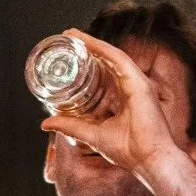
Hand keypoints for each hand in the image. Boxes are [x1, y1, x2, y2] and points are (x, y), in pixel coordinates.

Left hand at [39, 29, 182, 178]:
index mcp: (127, 97)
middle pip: (108, 59)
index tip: (72, 52)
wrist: (149, 161)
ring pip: (111, 55)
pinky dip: (101, 49)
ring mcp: (138, 83)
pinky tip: (86, 42)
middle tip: (68, 37)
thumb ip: (71, 126)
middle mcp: (134, 86)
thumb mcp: (92, 135)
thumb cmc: (129, 152)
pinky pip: (117, 59)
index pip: (106, 72)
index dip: (90, 60)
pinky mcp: (139, 84)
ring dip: (91, 43)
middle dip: (88, 46)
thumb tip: (46, 123)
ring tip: (72, 35)